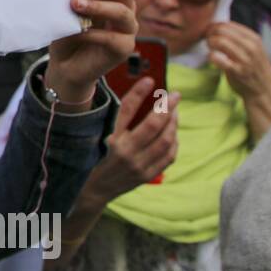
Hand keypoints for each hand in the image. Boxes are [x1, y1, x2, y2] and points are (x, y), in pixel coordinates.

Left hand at [46, 0, 137, 105]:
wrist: (65, 66)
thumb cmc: (66, 34)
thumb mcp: (65, 12)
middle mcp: (123, 9)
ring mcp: (127, 29)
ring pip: (122, 12)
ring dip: (98, 6)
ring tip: (75, 4)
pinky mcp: (124, 48)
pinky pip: (112, 38)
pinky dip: (93, 33)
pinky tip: (77, 31)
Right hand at [86, 77, 179, 201]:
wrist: (96, 189)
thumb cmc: (97, 159)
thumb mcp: (103, 137)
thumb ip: (120, 120)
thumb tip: (138, 96)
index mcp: (111, 139)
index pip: (126, 111)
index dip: (138, 93)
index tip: (149, 80)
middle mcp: (125, 153)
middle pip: (152, 125)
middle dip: (167, 107)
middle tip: (174, 95)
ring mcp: (139, 166)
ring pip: (165, 140)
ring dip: (174, 124)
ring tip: (175, 113)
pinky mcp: (148, 175)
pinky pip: (169, 156)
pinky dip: (174, 142)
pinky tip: (173, 133)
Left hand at [206, 22, 270, 99]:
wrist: (265, 90)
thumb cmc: (256, 68)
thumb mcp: (255, 48)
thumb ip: (240, 38)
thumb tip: (218, 27)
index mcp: (254, 38)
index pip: (228, 24)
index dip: (215, 26)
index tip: (211, 32)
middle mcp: (250, 47)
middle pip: (221, 30)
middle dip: (210, 33)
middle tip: (208, 40)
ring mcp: (244, 59)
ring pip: (219, 41)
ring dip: (210, 43)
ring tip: (211, 48)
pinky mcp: (236, 71)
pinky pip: (216, 58)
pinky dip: (211, 56)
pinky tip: (213, 59)